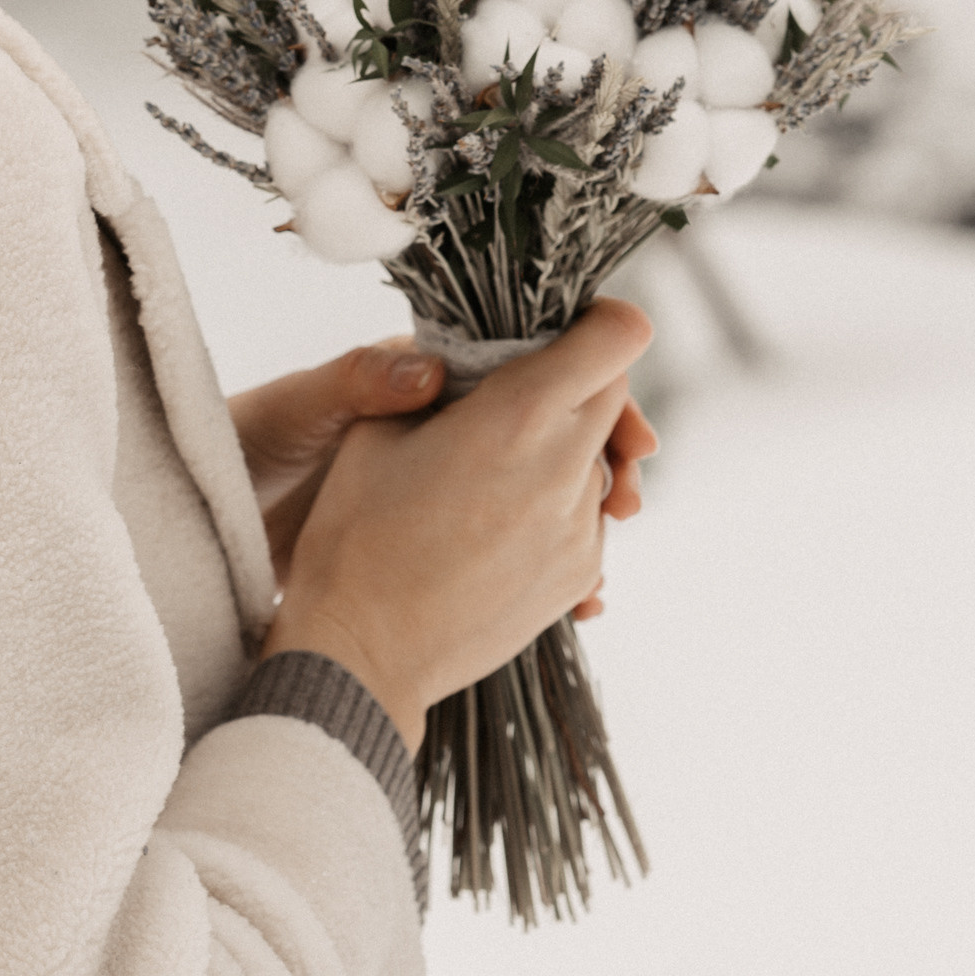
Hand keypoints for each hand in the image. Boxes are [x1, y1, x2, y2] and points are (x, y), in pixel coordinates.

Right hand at [261, 298, 655, 749]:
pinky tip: (498, 521)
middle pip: (614, 397)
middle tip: (517, 394)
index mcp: (520, 414)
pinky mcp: (579, 576)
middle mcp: (566, 468)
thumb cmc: (356, 535)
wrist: (363, 654)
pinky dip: (557, 504)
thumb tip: (475, 364)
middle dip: (576, 382)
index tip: (569, 329)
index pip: (619, 338)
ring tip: (493, 471)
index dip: (599, 321)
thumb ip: (442, 381)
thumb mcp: (377, 430)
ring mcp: (580, 529)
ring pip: (601, 460)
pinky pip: (588, 517)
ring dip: (564, 448)